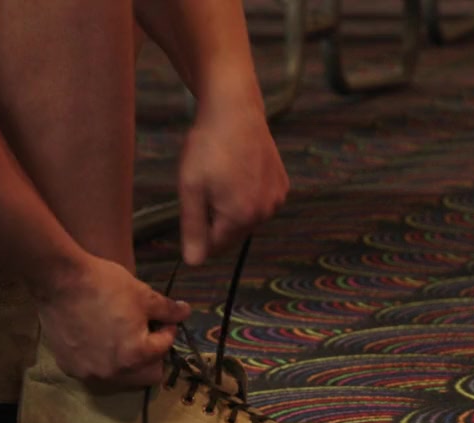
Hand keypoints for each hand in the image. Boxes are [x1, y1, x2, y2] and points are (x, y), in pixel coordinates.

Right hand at [36, 255, 190, 387]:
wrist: (59, 280)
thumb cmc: (105, 284)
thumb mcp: (143, 294)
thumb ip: (168, 310)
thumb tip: (186, 313)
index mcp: (136, 355)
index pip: (164, 348)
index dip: (166, 330)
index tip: (160, 318)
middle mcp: (113, 373)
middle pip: (148, 376)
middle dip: (152, 356)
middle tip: (146, 334)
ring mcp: (89, 373)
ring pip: (121, 378)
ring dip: (128, 363)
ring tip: (122, 337)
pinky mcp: (69, 368)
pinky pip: (95, 372)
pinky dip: (102, 361)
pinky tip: (97, 340)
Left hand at [178, 102, 288, 265]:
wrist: (235, 109)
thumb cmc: (208, 147)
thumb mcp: (191, 189)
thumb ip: (193, 229)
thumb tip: (194, 263)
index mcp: (241, 217)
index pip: (214, 247)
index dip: (198, 228)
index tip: (194, 200)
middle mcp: (265, 213)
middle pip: (232, 234)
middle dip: (216, 217)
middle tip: (207, 183)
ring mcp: (277, 198)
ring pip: (246, 217)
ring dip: (232, 205)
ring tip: (222, 173)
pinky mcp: (282, 184)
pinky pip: (259, 201)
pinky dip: (247, 192)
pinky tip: (238, 168)